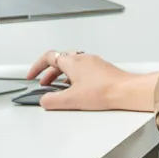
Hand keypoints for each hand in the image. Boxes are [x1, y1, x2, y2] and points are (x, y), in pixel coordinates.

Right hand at [26, 49, 158, 112]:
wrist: (127, 91)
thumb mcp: (71, 99)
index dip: (37, 66)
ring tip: (59, 89)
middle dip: (49, 73)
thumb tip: (44, 101)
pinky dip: (74, 78)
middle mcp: (84, 59)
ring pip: (72, 65)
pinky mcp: (103, 70)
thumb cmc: (105, 91)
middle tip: (44, 84)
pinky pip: (83, 70)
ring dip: (62, 76)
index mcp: (73, 62)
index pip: (49, 57)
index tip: (32, 75)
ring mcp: (95, 63)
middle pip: (61, 61)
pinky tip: (77, 90)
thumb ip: (52, 100)